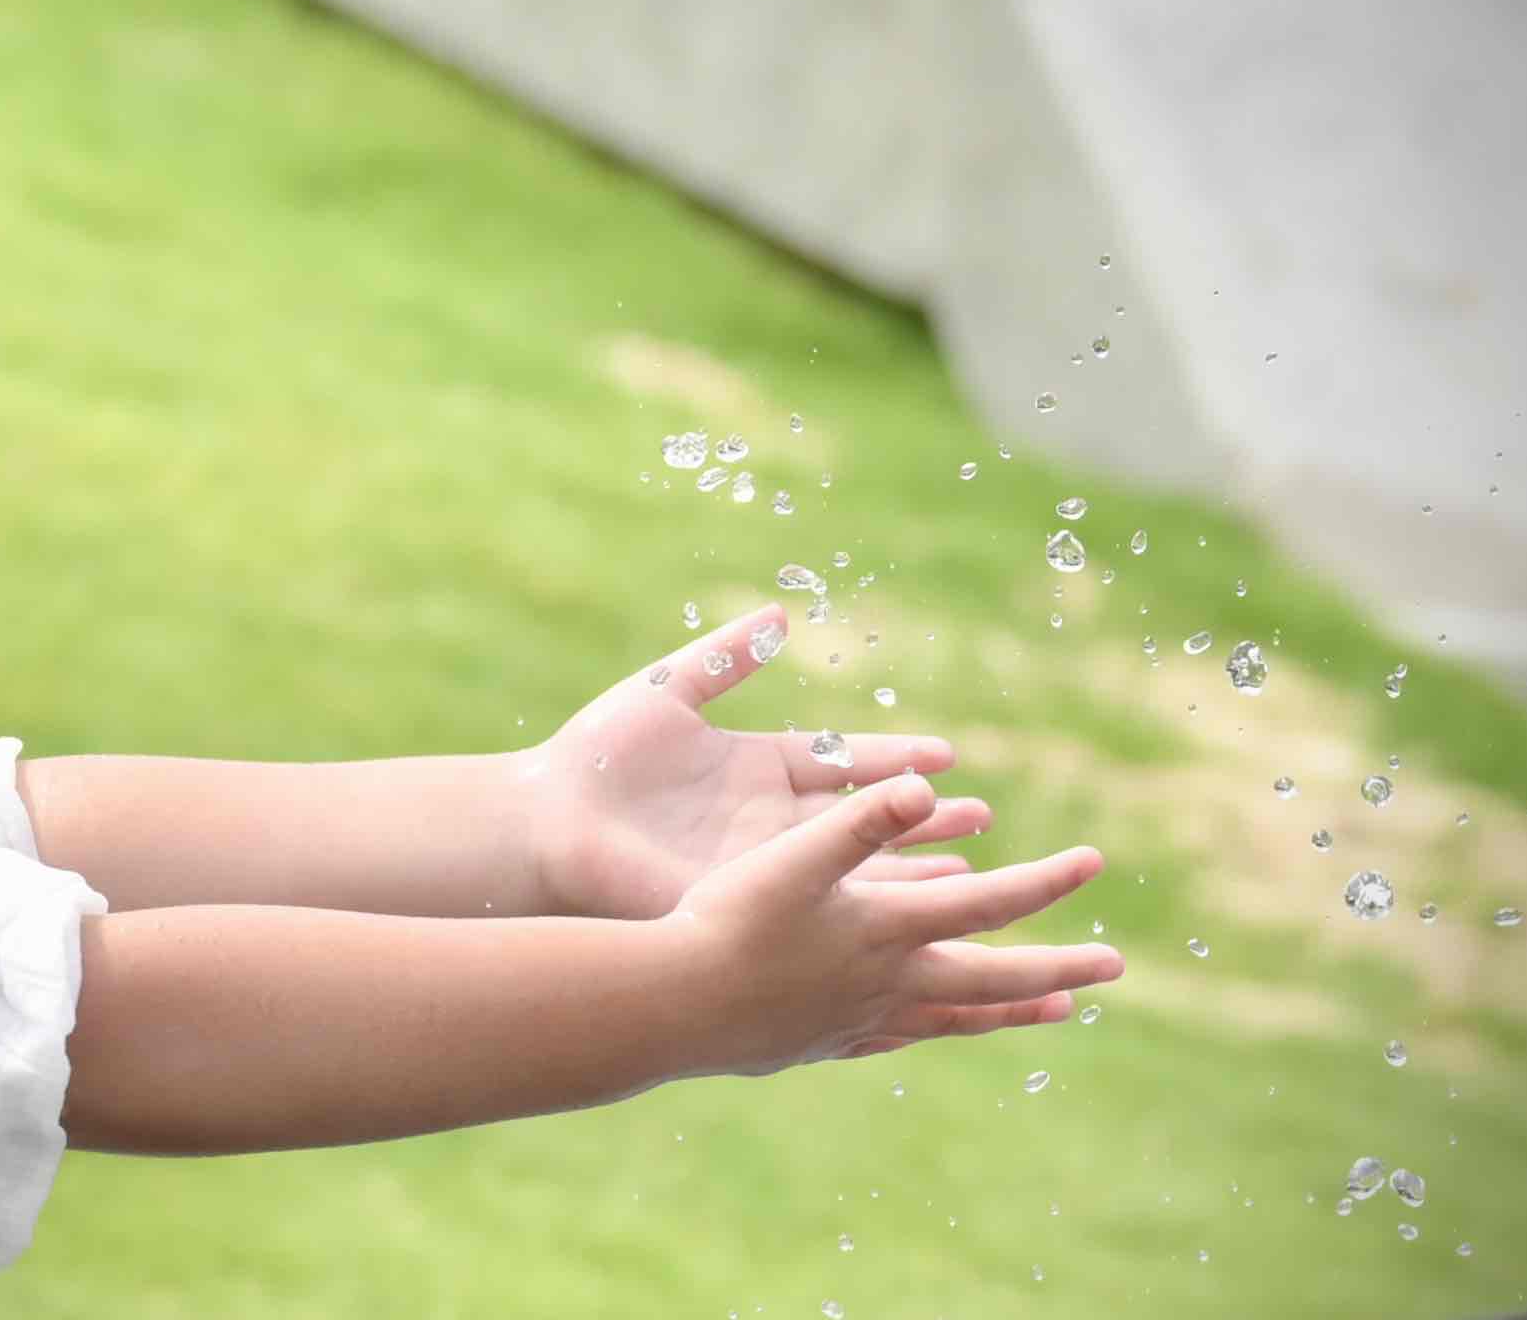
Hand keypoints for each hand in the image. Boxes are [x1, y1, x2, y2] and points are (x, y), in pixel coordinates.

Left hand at [530, 604, 990, 919]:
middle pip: (862, 817)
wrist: (545, 820)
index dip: (896, 759)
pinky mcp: (739, 897)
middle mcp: (768, 818)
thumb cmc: (595, 756)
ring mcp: (756, 862)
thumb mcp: (669, 690)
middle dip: (921, 819)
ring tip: (970, 872)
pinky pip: (812, 903)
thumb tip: (781, 614)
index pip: (845, 760)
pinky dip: (860, 905)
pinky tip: (906, 911)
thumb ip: (725, 655)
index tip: (949, 757)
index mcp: (757, 765)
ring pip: (848, 866)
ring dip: (905, 868)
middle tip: (981, 820)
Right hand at [661, 773, 1119, 1075]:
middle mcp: (888, 983)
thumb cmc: (727, 923)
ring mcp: (860, 1020)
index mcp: (889, 931)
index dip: (1045, 880)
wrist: (675, 1008)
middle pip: (992, 979)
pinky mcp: (826, 1042)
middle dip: (1056, 968)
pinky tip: (933, 1027)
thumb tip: (927, 784)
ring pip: (955, 1017)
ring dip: (1008, 1008)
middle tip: (1113, 967)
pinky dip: (937, 1029)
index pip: (989, 904)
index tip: (1096, 861)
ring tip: (1054, 1009)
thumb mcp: (794, 857)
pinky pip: (902, 1038)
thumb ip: (860, 820)